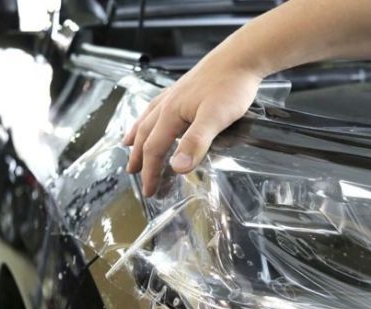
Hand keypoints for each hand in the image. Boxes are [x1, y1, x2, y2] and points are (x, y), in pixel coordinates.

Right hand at [124, 55, 262, 195]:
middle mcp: (168, 103)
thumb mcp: (215, 118)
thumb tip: (176, 167)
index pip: (154, 148)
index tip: (150, 190)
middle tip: (132, 173)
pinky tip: (155, 115)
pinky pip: (158, 106)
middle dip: (138, 157)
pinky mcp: (184, 87)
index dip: (150, 172)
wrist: (241, 57)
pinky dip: (150, 116)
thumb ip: (196, 142)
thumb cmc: (230, 85)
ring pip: (148, 118)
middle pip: (145, 134)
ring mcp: (175, 94)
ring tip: (129, 145)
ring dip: (137, 135)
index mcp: (171, 113)